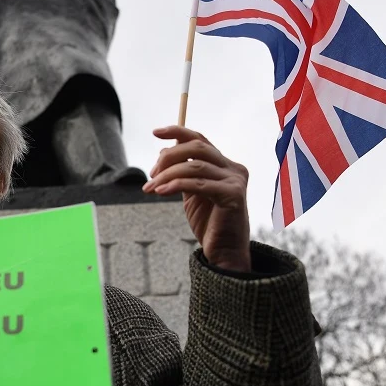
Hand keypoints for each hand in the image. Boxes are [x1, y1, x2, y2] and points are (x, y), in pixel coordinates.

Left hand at [142, 126, 251, 270]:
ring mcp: (235, 181)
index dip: (178, 132)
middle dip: (169, 156)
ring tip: (150, 188)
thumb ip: (182, 172)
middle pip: (197, 147)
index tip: (156, 132)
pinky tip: (160, 191)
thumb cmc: (209, 224)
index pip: (200, 140)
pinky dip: (175, 185)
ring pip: (194, 166)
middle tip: (151, 173)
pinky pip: (197, 183)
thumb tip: (164, 150)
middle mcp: (234, 169)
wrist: (224, 253)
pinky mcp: (232, 195)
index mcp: (226, 165)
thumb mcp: (192, 193)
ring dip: (167, 175)